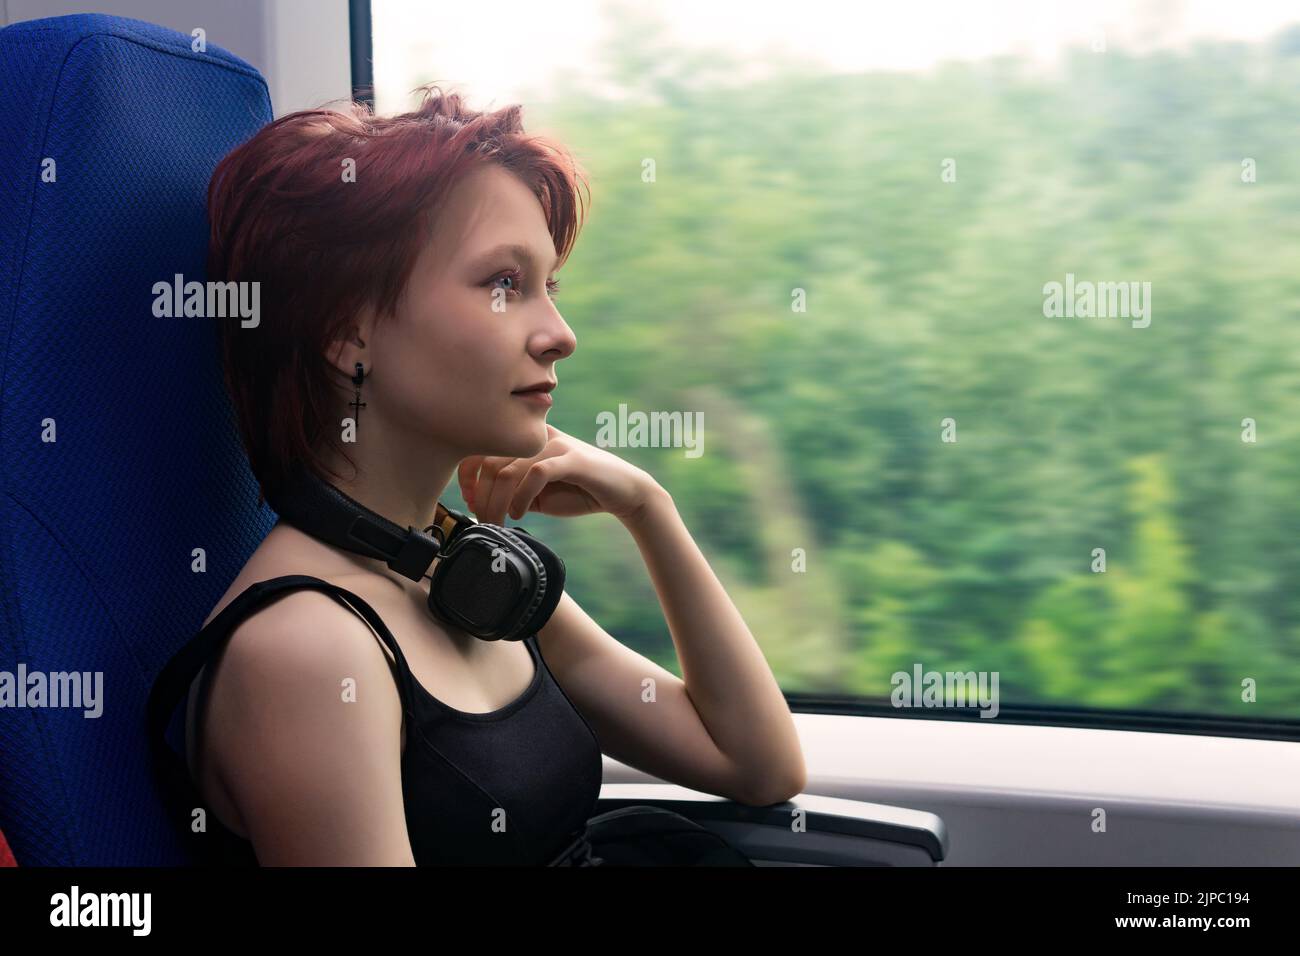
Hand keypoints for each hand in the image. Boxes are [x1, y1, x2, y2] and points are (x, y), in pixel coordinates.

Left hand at [457, 424, 660, 525]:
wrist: (624, 492)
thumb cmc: (580, 492)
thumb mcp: (537, 493)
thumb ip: (512, 492)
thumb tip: (479, 502)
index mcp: (528, 439)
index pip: (482, 446)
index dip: (467, 475)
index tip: (468, 501)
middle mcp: (539, 436)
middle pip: (491, 461)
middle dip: (482, 497)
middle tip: (483, 520)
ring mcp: (555, 445)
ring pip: (509, 470)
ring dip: (497, 503)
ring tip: (500, 522)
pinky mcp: (571, 459)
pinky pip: (535, 474)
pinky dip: (521, 498)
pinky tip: (520, 514)